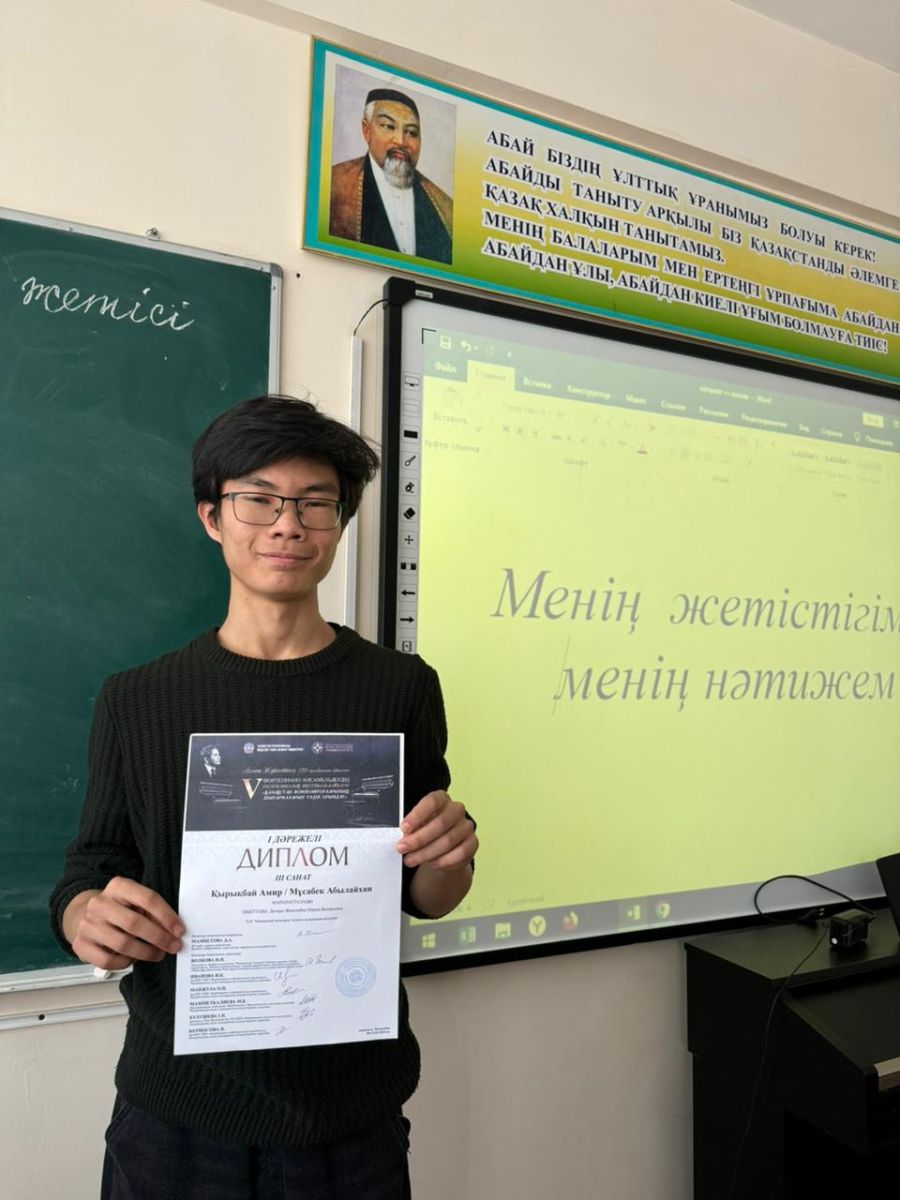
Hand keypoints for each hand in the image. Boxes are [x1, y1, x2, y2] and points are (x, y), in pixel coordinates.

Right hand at [64, 877, 184, 970]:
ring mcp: (88, 924)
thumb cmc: (119, 909)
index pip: (147, 898)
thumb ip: (153, 912)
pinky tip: (134, 959)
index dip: (166, 916)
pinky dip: (125, 963)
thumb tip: (174, 931)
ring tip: (158, 954)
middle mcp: (100, 903)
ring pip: (122, 944)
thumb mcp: (136, 902)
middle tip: (174, 946)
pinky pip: (108, 960)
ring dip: (145, 952)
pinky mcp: (80, 945)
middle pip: (134, 923)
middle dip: (159, 937)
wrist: (85, 916)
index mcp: (118, 886)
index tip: (179, 930)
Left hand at [397, 790, 477, 869]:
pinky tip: (431, 863)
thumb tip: (402, 835)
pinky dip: (443, 860)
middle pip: (440, 823)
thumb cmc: (426, 831)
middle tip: (403, 848)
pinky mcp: (473, 843)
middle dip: (419, 839)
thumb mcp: (416, 825)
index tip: (404, 828)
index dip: (417, 815)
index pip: (432, 802)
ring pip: (448, 841)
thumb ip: (411, 827)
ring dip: (426, 853)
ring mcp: (466, 826)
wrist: (442, 848)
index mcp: (442, 799)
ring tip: (411, 859)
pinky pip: (459, 853)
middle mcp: (456, 810)